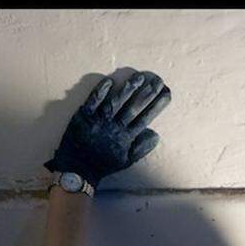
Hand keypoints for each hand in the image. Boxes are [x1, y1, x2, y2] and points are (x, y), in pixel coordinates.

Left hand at [44, 70, 171, 187]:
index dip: (156, 106)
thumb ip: (141, 148)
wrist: (77, 168)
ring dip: (127, 89)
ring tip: (139, 77)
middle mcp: (114, 127)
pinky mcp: (84, 116)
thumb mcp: (126, 161)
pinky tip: (109, 81)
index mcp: (126, 137)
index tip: (166, 94)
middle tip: (157, 81)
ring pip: (116, 102)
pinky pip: (93, 101)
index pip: (145, 118)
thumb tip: (156, 135)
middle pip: (133, 107)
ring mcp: (99, 120)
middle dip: (146, 94)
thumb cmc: (103, 164)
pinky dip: (101, 92)